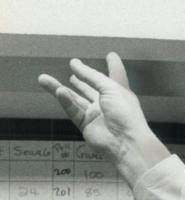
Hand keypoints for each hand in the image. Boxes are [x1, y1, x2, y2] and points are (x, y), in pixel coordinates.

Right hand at [38, 53, 167, 181]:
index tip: (111, 56)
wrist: (126, 143)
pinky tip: (58, 91)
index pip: (115, 76)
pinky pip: (73, 111)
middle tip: (72, 71)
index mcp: (118, 93)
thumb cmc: (125, 113)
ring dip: (59, 89)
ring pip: (75, 99)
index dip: (113, 66)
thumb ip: (90, 75)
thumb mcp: (109, 87)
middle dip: (81, 80)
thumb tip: (74, 63)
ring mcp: (96, 116)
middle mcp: (107, 103)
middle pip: (90, 89)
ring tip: (43, 78)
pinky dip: (66, 101)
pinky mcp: (87, 126)